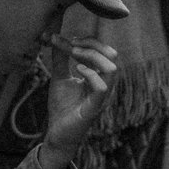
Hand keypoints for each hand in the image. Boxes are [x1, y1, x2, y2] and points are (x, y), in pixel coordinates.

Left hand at [40, 35, 117, 168]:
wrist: (57, 133)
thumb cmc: (62, 107)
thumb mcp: (60, 76)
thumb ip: (61, 58)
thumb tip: (56, 35)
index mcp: (98, 75)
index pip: (101, 50)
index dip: (86, 40)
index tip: (64, 39)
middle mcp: (104, 84)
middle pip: (111, 55)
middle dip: (91, 44)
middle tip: (71, 44)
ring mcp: (101, 96)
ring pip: (112, 69)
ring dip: (92, 57)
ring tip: (74, 55)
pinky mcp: (94, 108)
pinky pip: (102, 87)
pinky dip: (90, 74)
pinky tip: (76, 70)